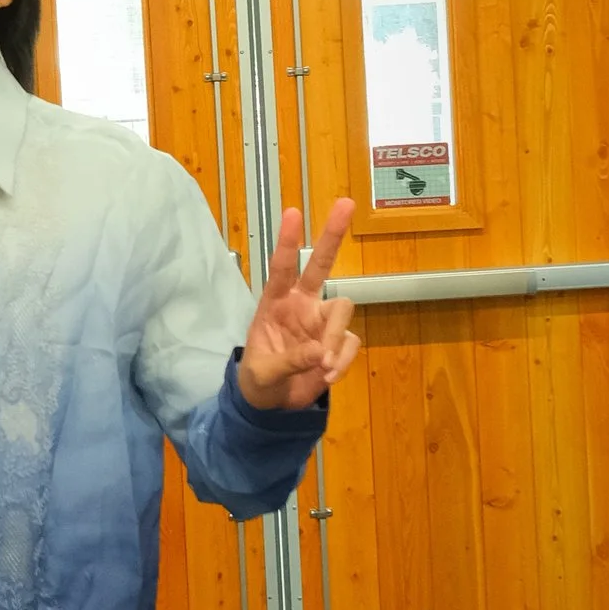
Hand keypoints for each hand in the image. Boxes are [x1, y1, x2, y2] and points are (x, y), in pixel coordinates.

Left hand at [237, 198, 361, 410]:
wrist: (271, 405)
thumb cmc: (258, 379)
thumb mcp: (262, 374)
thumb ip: (289, 361)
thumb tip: (321, 353)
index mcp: (274, 303)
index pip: (281, 267)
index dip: (287, 241)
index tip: (293, 213)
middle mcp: (301, 304)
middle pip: (321, 264)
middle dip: (333, 235)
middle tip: (346, 204)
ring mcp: (322, 322)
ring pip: (342, 310)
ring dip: (335, 338)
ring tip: (323, 366)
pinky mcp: (337, 342)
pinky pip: (350, 343)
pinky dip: (343, 361)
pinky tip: (327, 377)